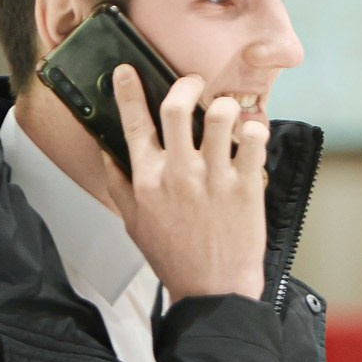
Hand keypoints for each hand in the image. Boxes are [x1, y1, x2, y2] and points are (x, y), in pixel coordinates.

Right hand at [103, 64, 268, 300]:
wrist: (212, 291)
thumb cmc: (173, 258)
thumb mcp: (133, 224)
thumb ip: (119, 185)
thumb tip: (106, 153)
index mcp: (148, 180)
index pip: (133, 124)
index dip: (128, 91)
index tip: (127, 71)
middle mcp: (179, 173)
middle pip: (177, 106)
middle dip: (186, 84)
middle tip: (192, 83)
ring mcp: (214, 177)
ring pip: (220, 115)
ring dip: (224, 105)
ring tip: (226, 113)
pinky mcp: (245, 185)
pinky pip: (253, 138)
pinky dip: (254, 128)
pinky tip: (250, 135)